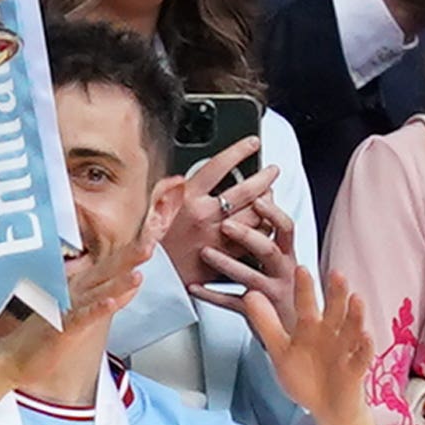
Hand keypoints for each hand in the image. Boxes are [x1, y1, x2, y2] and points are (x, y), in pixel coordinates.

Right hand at [0, 238, 149, 398]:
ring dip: (118, 283)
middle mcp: (75, 293)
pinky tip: (110, 303)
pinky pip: (82, 318)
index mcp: (79, 287)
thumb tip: (128, 284)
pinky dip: (96, 309)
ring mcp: (68, 310)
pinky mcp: (63, 329)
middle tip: (149, 243)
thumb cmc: (43, 334)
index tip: (150, 238)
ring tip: (137, 273)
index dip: (130, 253)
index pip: (109, 267)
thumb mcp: (77, 310)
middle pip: (106, 272)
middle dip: (129, 258)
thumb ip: (101, 296)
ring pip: (98, 293)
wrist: (14, 357)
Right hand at [162, 132, 264, 284]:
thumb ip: (167, 189)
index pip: (219, 166)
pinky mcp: (226, 256)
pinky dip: (264, 229)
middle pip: (246, 190)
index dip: (239, 151)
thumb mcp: (152, 209)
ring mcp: (218, 237)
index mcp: (187, 199)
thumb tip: (181, 176)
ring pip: (255, 215)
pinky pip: (253, 241)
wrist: (155, 281)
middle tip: (272, 171)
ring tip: (270, 195)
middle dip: (265, 177)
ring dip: (268, 203)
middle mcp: (206, 216)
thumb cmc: (152, 244)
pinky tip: (266, 222)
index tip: (252, 143)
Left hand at [188, 178, 300, 333]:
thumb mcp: (281, 262)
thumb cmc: (281, 290)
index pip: (286, 228)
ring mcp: (270, 294)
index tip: (259, 198)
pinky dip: (211, 295)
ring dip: (226, 263)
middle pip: (269, 250)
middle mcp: (283, 273)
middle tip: (225, 224)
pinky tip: (194, 287)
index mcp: (288, 256)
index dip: (273, 213)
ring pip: (249, 277)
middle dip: (247, 236)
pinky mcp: (257, 314)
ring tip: (205, 252)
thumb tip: (263, 194)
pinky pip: (231, 303)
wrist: (292, 331)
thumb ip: (271, 234)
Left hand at [240, 268, 371, 424]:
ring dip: (354, 315)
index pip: (306, 305)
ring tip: (355, 299)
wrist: (327, 409)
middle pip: (334, 311)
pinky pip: (361, 357)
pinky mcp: (355, 371)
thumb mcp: (281, 351)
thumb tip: (250, 295)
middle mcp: (330, 335)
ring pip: (351, 329)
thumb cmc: (306, 378)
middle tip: (335, 274)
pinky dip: (364, 347)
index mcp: (310, 329)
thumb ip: (266, 324)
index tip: (301, 269)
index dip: (304, 288)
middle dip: (335, 294)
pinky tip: (365, 336)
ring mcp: (344, 351)